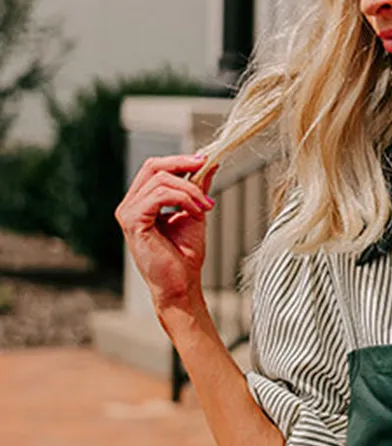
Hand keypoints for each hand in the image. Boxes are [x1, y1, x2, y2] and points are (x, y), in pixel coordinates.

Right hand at [114, 154, 217, 317]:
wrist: (182, 285)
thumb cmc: (184, 256)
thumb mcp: (194, 213)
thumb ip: (197, 188)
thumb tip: (209, 164)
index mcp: (140, 202)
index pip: (154, 168)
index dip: (179, 160)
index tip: (205, 161)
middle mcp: (129, 205)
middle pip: (153, 166)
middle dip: (183, 165)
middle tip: (206, 168)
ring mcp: (127, 213)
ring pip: (160, 180)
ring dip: (190, 189)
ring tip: (206, 205)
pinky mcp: (132, 222)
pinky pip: (159, 195)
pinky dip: (183, 198)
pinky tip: (196, 211)